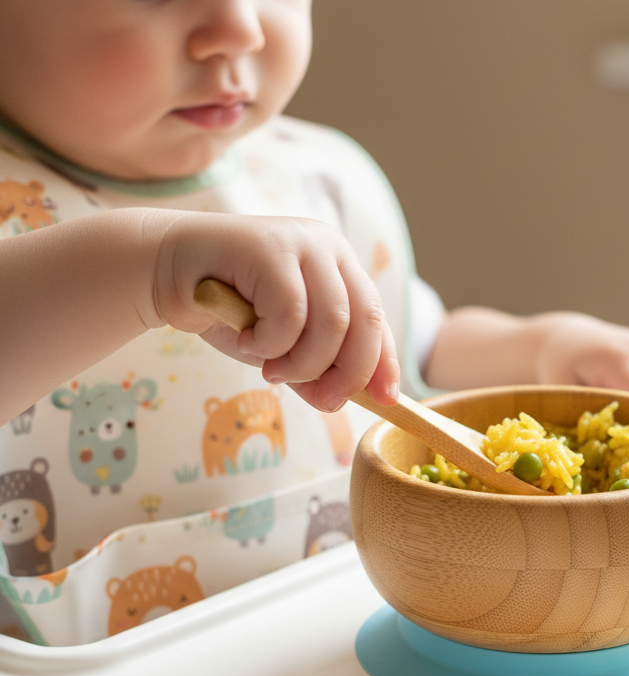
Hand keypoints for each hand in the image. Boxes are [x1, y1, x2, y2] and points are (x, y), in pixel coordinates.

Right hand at [154, 212, 399, 410]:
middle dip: (347, 373)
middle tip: (322, 400)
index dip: (385, 364)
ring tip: (270, 368)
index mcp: (341, 268)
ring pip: (330, 324)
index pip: (377, 321)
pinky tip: (247, 339)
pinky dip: (270, 343)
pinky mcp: (271, 246)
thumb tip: (340, 403)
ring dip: (301, 362)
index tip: (388, 401)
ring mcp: (302, 242)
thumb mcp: (280, 350)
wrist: (165, 274)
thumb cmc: (227, 310)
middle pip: (364, 323)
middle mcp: (328, 249)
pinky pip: (290, 315)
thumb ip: (312, 372)